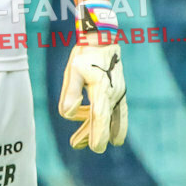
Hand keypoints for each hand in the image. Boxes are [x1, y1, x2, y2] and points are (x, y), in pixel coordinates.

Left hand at [58, 38, 127, 152]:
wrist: (103, 37)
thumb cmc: (86, 53)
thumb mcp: (73, 70)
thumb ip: (70, 92)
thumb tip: (67, 114)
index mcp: (101, 89)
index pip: (100, 116)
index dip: (98, 133)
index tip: (96, 148)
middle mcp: (113, 93)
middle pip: (103, 121)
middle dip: (92, 136)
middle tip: (75, 145)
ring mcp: (118, 93)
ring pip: (109, 118)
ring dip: (94, 129)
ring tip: (77, 141)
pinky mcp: (118, 91)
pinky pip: (118, 112)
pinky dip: (111, 123)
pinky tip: (103, 131)